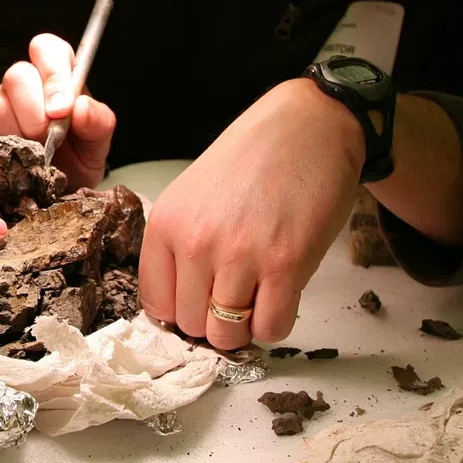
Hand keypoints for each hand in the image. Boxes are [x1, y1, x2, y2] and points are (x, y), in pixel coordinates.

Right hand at [0, 33, 115, 189]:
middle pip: (17, 74)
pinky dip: (2, 146)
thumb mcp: (97, 145)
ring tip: (35, 153)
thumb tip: (81, 107)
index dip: (53, 74)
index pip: (48, 49)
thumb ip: (98, 123)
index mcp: (57, 78)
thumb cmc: (76, 162)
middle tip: (47, 137)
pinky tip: (16, 160)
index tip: (62, 110)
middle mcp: (25, 85)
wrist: (51, 198)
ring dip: (18, 131)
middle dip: (34, 109)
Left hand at [139, 78, 364, 348]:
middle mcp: (196, 242)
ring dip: (244, 327)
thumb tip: (181, 303)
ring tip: (257, 298)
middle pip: (192, 324)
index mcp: (166, 224)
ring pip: (228, 334)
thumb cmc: (252, 159)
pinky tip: (280, 296)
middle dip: (213, 321)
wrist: (307, 128)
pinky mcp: (286, 264)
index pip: (156, 304)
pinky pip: (272, 328)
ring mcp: (240, 256)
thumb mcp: (192, 195)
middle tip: (234, 297)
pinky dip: (275, 324)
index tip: (199, 303)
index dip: (180, 311)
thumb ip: (180, 245)